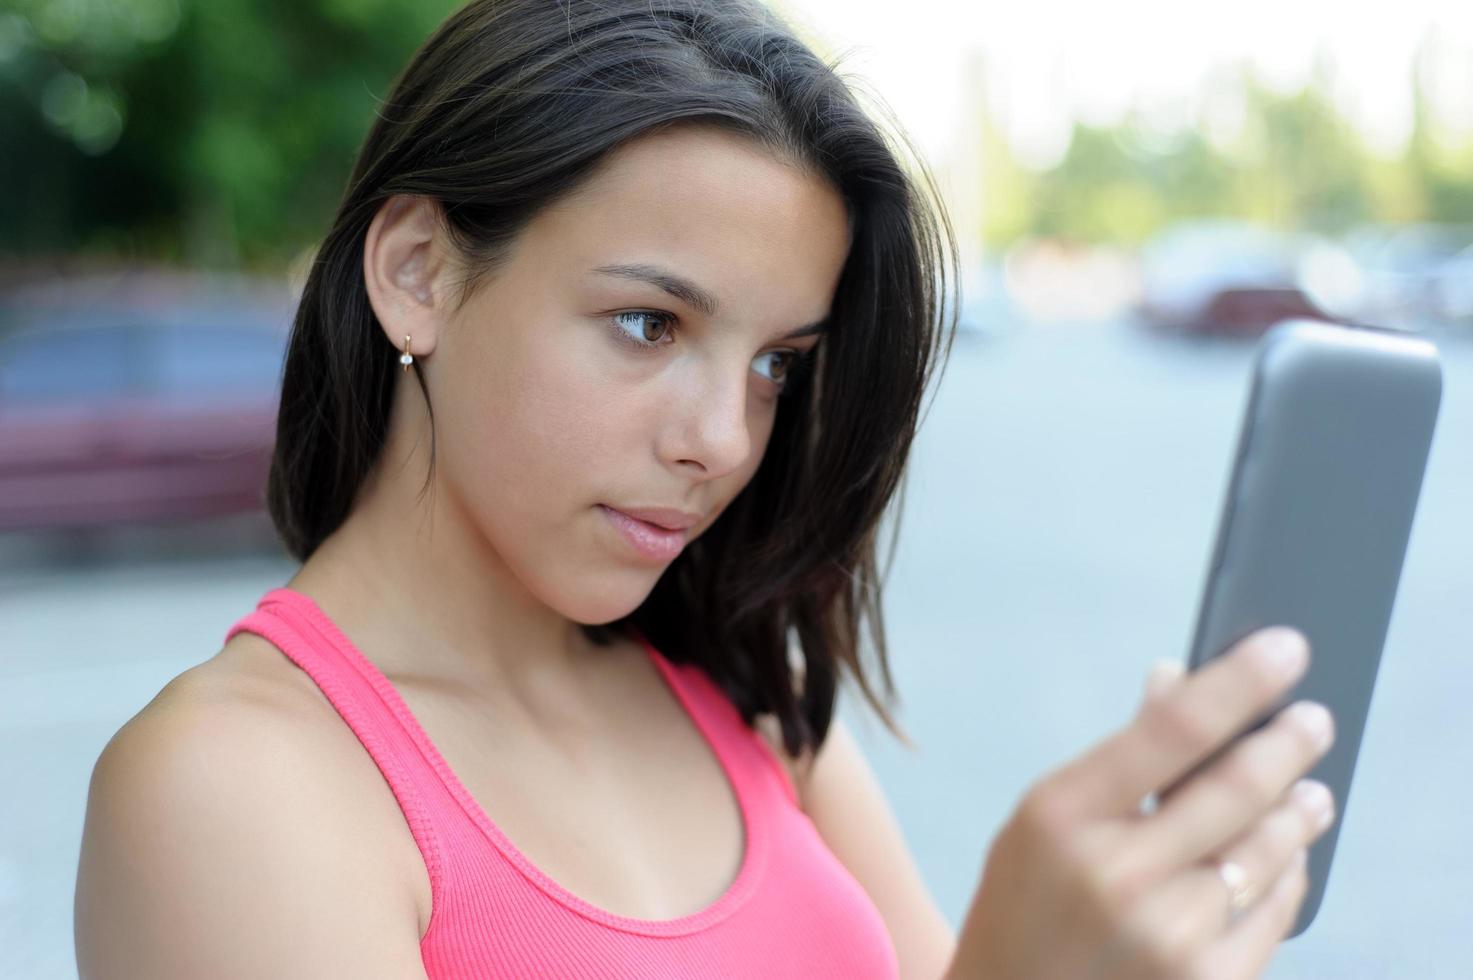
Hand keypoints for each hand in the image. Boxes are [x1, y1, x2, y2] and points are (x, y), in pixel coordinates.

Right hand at [946, 627, 1335, 979]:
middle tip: (1314, 720)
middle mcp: (1118, 873)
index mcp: (1063, 815)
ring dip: (1300, 810)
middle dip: (1289, 742)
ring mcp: (1168, 935)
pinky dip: (1287, 876)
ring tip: (1312, 791)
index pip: (1173, 729)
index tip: (1287, 647)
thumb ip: (1116, 759)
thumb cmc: (1024, 907)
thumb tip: (1177, 679)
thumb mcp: (1043, 821)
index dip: (1240, 682)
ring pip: (1268, 849)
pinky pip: (1274, 912)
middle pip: (1237, 786)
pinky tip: (1287, 857)